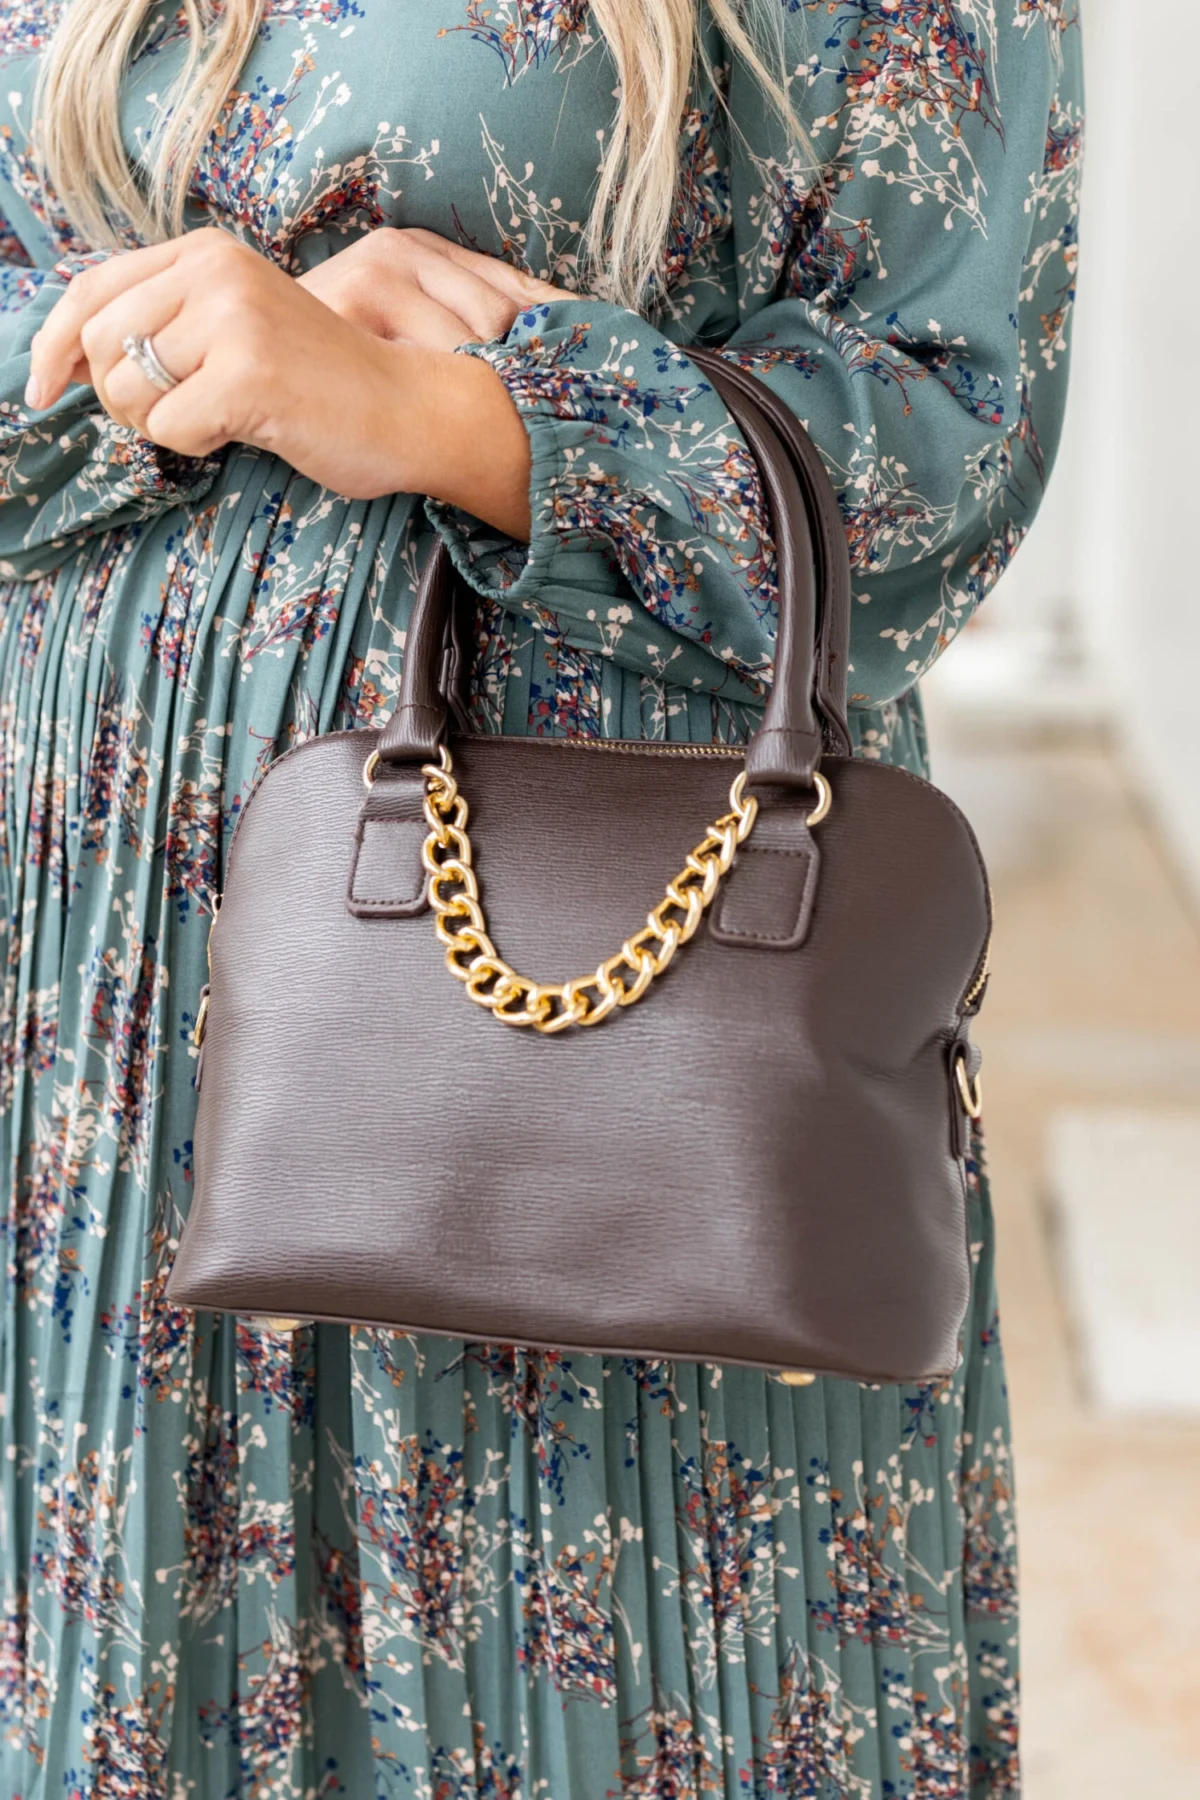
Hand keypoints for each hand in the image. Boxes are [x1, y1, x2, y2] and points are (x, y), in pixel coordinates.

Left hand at [25, 227, 534, 531]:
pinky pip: (169, 428)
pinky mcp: (247, 372)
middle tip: (174, 419)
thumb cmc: (328, 387)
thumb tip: (74, 360)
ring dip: (157, 424)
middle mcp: (216, 270)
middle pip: (100, 343)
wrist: (413, 409)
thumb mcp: (241, 330)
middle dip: (119, 398)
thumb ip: (173, 325)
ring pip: (126, 387)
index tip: (44, 388)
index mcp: (209, 253)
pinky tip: (244, 433)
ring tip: (216, 423)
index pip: (94, 288)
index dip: (55, 343)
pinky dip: (195, 446)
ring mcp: (233, 318)